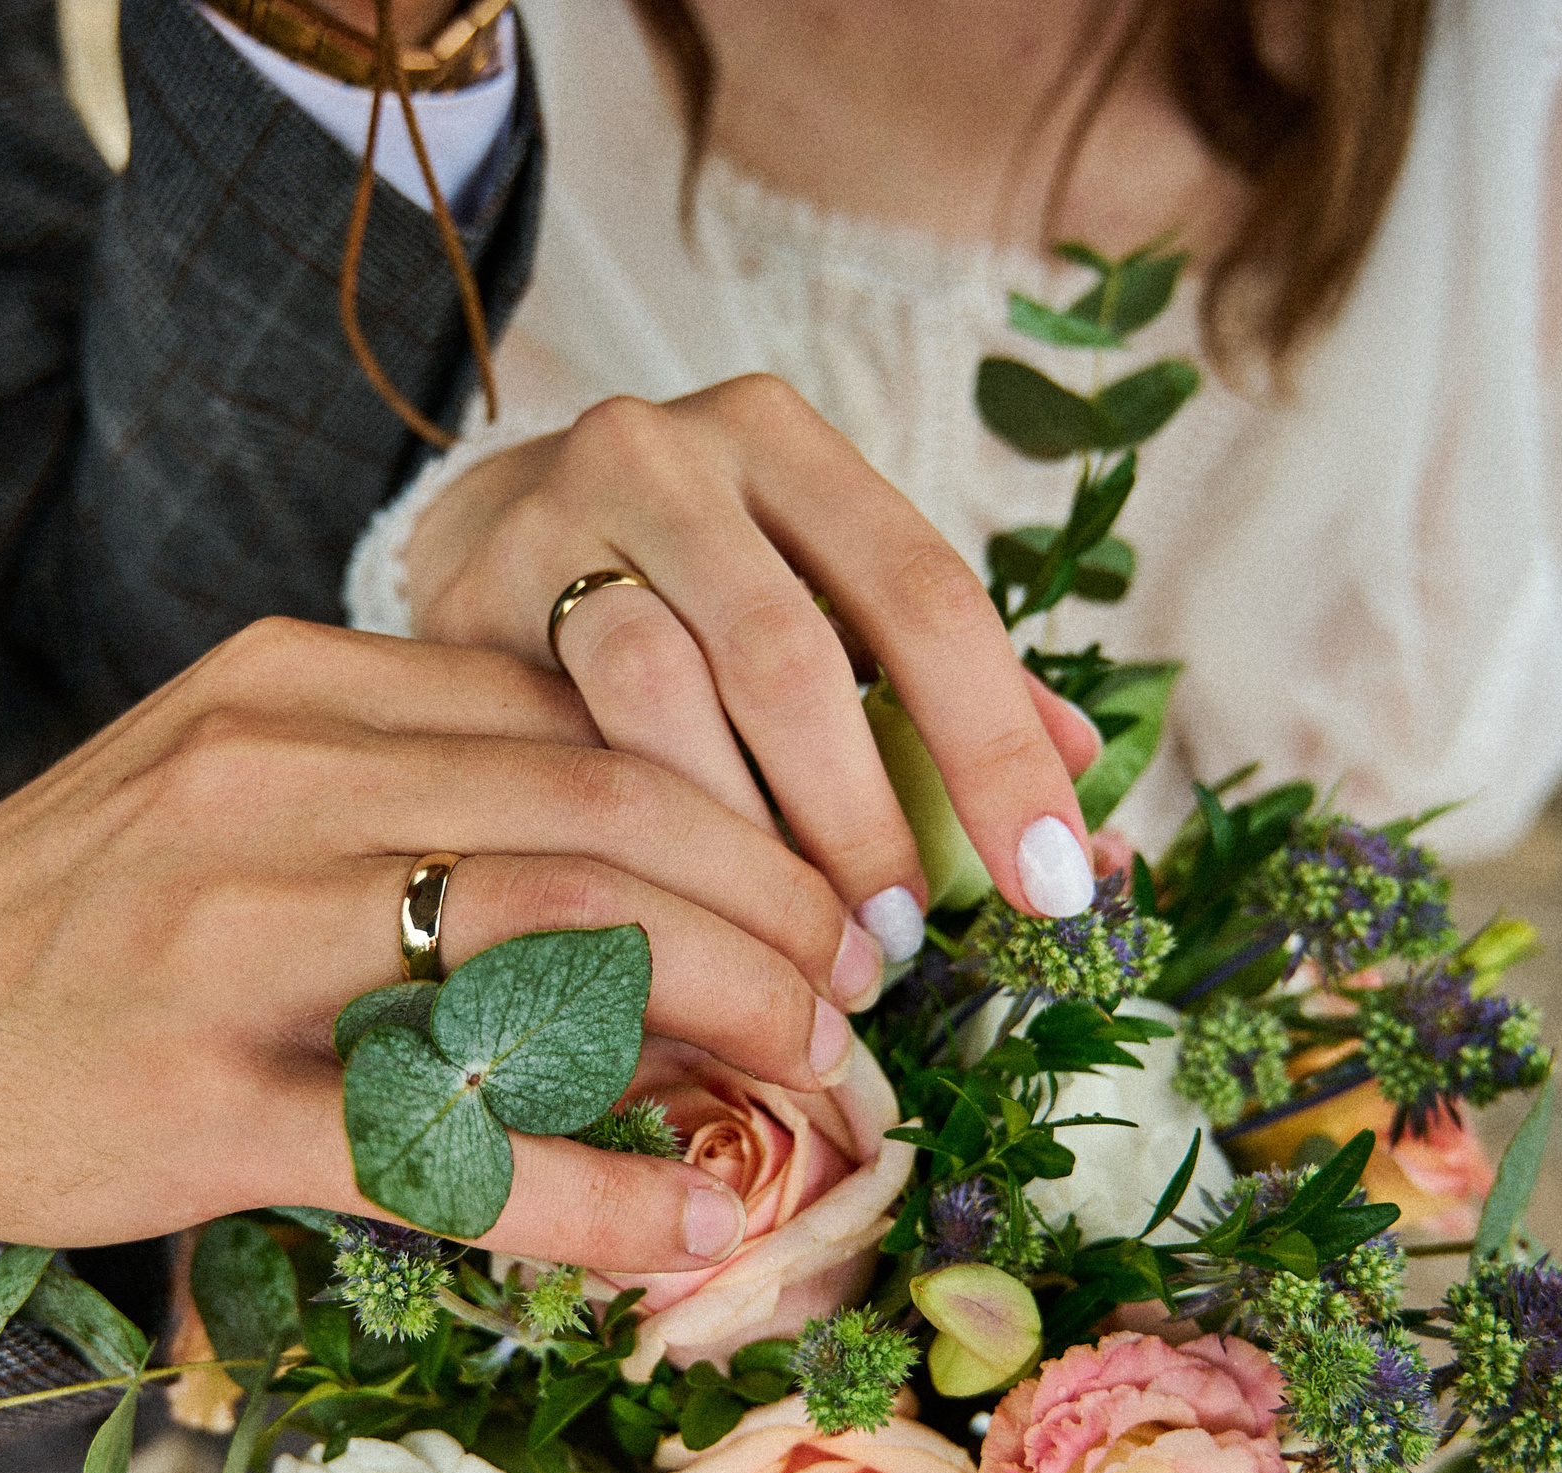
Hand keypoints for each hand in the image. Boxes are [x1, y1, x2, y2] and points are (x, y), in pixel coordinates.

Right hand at [0, 620, 890, 1269]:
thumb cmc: (80, 913)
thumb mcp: (234, 781)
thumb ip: (412, 779)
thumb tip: (641, 846)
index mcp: (293, 683)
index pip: (575, 711)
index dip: (735, 797)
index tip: (816, 879)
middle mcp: (272, 779)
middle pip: (597, 812)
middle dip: (765, 899)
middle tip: (850, 984)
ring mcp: (233, 938)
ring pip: (546, 943)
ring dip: (718, 1011)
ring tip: (811, 1074)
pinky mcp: (203, 1100)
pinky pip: (442, 1142)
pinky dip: (590, 1189)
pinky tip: (680, 1227)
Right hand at [401, 375, 1106, 961]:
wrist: (485, 533)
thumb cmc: (692, 589)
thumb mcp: (821, 604)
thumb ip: (940, 692)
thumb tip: (1086, 813)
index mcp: (790, 445)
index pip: (924, 590)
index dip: (996, 743)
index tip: (1051, 876)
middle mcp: (674, 451)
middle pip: (790, 648)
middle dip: (861, 811)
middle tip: (899, 935)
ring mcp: (561, 511)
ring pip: (661, 689)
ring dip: (742, 834)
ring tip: (795, 938)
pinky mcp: (475, 588)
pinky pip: (560, 729)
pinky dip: (641, 827)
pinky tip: (683, 901)